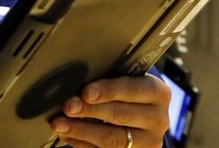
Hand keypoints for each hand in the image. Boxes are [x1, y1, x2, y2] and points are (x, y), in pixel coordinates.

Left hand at [50, 74, 170, 147]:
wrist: (141, 111)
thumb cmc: (126, 88)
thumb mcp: (125, 76)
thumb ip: (107, 76)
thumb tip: (75, 79)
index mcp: (158, 92)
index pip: (132, 90)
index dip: (107, 91)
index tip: (85, 92)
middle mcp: (158, 118)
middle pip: (120, 116)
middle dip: (89, 111)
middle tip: (68, 107)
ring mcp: (148, 141)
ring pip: (112, 139)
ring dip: (81, 131)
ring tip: (59, 124)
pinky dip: (82, 143)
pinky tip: (67, 135)